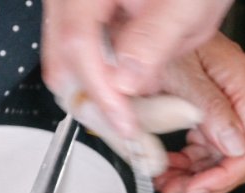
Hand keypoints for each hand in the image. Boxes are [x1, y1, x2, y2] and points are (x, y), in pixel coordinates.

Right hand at [42, 0, 233, 136]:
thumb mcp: (184, 6)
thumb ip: (153, 42)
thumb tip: (124, 84)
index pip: (77, 42)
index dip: (100, 91)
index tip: (124, 123)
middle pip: (60, 57)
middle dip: (91, 102)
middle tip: (124, 129)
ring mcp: (71, 7)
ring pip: (62, 62)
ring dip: (93, 96)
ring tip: (128, 117)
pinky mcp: (79, 17)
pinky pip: (74, 56)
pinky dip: (97, 81)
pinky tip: (124, 95)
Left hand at [156, 33, 244, 192]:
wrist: (142, 23)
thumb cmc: (162, 37)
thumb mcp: (183, 75)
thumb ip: (210, 110)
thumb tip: (234, 146)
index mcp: (239, 85)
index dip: (227, 175)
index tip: (198, 187)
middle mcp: (235, 95)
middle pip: (237, 157)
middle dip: (209, 181)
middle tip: (179, 191)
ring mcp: (221, 103)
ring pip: (219, 157)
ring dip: (195, 177)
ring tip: (168, 183)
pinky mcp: (204, 108)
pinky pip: (204, 146)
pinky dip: (187, 163)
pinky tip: (169, 167)